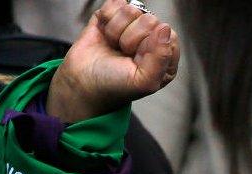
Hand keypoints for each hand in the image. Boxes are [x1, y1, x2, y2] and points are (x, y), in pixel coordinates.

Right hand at [47, 0, 179, 122]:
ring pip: (131, 10)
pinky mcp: (114, 16)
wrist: (82, 83)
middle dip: (131, 39)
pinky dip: (107, 18)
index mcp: (165, 57)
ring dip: (116, 31)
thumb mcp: (144, 82)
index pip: (168, 35)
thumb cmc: (114, 86)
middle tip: (123, 54)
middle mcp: (151, 39)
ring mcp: (132, 26)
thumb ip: (161, 58)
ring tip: (114, 46)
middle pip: (149, 20)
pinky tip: (105, 34)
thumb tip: (165, 28)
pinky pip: (116, 3)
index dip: (150, 46)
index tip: (137, 60)